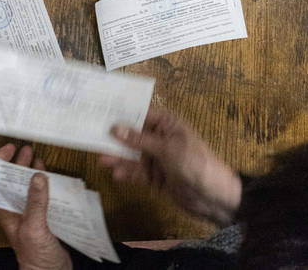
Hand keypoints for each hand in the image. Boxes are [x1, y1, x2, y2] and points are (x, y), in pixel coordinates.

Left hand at [0, 144, 72, 269]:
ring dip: (29, 172)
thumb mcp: (34, 227)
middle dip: (15, 163)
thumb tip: (37, 176)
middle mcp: (12, 209)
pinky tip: (49, 177)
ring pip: (25, 186)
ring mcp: (26, 213)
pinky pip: (39, 196)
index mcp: (3, 210)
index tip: (8, 148)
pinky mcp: (41, 218)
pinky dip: (43, 185)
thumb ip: (35, 202)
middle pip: (9, 180)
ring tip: (36, 157)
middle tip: (25, 148)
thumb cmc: (35, 256)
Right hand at [100, 104, 241, 224]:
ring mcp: (157, 158)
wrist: (215, 198)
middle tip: (92, 137)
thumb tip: (114, 127)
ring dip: (118, 158)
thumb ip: (139, 140)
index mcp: (167, 124)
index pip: (140, 113)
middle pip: (132, 135)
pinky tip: (116, 174)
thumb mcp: (167, 148)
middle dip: (115, 138)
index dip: (121, 112)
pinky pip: (137, 172)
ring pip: (132, 155)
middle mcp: (160, 138)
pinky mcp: (156, 176)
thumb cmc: (195, 163)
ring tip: (102, 160)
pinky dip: (127, 173)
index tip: (99, 110)